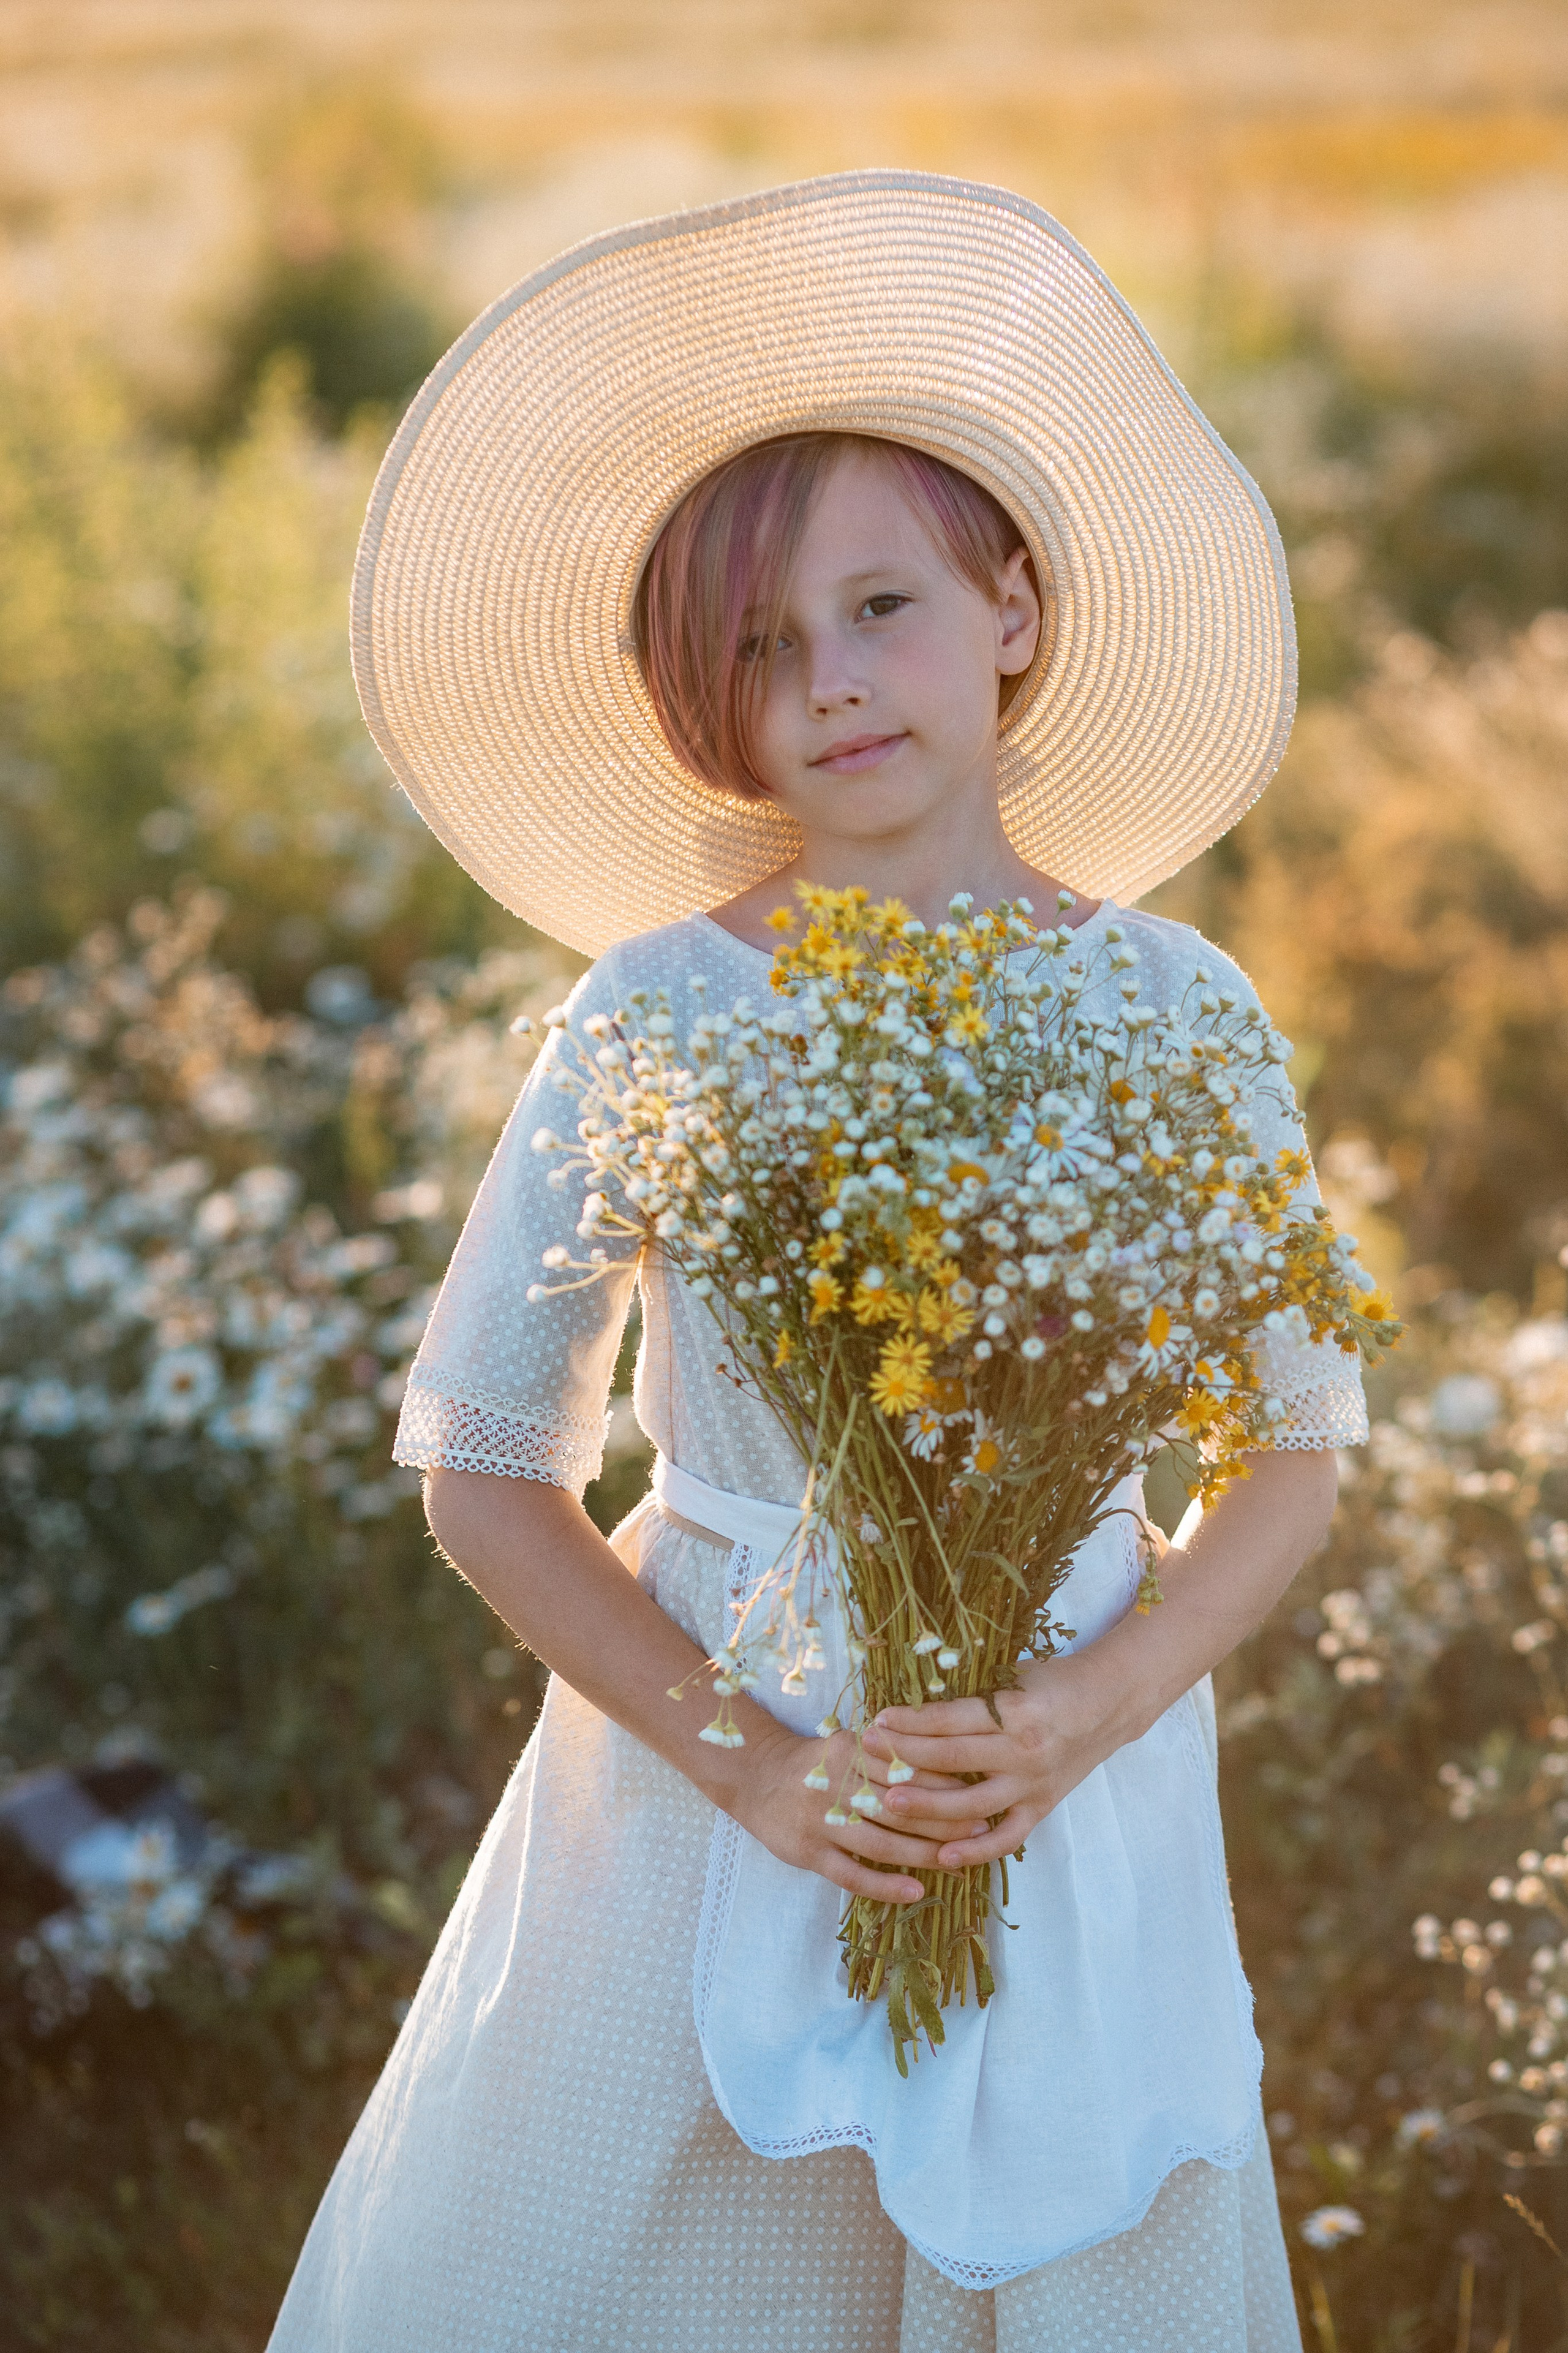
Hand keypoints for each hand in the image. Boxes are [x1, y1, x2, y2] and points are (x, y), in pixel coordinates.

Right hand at [728, 1721, 991, 1903]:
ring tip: (957, 1862)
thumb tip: (951, 1768)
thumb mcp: (850, 1747)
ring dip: (922, 1854)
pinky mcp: (807, 1853)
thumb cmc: (818, 1764)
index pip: (907, 1768)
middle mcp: (836, 1784)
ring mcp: (820, 1821)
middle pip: (899, 1806)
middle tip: (981, 1829)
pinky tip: (915, 1892)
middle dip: (944, 1820)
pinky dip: (884, 1885)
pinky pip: (851, 1874)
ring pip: (880, 1843)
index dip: (945, 1783)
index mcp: (852, 1751)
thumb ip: (889, 1756)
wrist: (755, 1778)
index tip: (980, 1793)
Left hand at [862, 1655, 1122, 1869]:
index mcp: (1013, 1711)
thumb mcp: (1011, 1678)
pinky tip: (942, 1855)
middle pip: (951, 1760)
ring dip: (927, 1806)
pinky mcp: (1042, 1807)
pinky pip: (1006, 1837)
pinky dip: (975, 1849)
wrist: (1108, 1703)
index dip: (909, 1722)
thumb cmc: (1052, 1682)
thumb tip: (913, 1706)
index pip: (948, 1720)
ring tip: (888, 1804)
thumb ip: (970, 1695)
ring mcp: (1033, 1784)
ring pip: (971, 1804)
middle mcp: (1023, 1751)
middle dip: (905, 1757)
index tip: (878, 1720)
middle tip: (867, 1754)